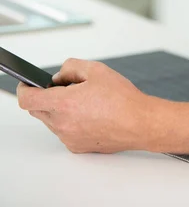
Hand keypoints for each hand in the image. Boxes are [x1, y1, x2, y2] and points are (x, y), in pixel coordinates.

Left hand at [17, 58, 157, 153]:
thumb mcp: (96, 69)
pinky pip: (64, 131)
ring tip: (84, 100)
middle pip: (38, 109)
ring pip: (51, 120)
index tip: (26, 84)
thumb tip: (59, 77)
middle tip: (64, 88)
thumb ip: (70, 67)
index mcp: (64, 103)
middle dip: (45, 97)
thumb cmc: (122, 98)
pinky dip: (70, 121)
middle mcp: (62, 124)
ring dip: (59, 109)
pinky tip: (90, 113)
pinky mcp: (77, 146)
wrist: (140, 122)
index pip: (27, 99)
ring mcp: (69, 137)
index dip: (24, 89)